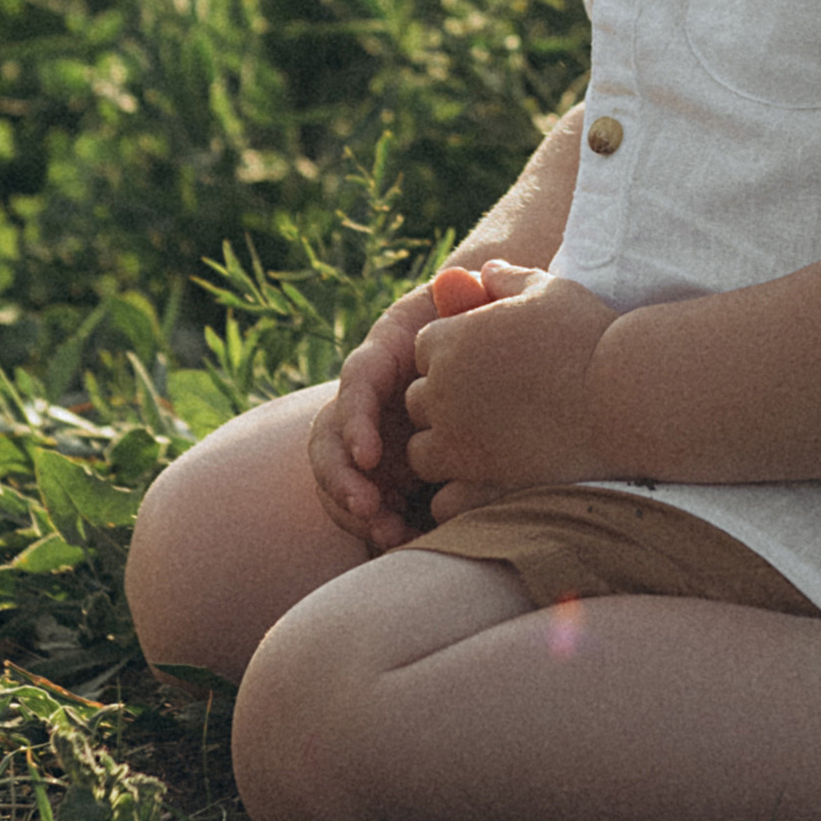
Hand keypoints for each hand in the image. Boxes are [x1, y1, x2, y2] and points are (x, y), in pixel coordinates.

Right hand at [307, 262, 491, 542]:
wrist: (490, 343)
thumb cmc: (484, 317)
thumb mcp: (476, 302)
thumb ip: (466, 296)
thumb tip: (458, 281)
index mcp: (386, 351)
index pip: (355, 381)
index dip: (355, 419)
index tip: (370, 455)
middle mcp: (369, 395)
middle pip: (330, 437)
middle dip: (341, 476)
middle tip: (370, 508)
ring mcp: (373, 432)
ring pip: (342, 474)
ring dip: (356, 507)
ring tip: (391, 532)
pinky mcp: (388, 466)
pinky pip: (369, 498)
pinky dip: (381, 521)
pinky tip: (406, 539)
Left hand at [403, 266, 626, 517]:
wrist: (624, 394)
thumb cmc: (591, 335)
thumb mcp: (548, 291)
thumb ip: (509, 279)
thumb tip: (490, 270)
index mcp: (451, 340)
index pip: (424, 350)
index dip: (452, 356)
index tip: (486, 364)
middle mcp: (443, 390)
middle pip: (418, 401)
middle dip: (446, 403)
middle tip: (491, 406)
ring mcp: (457, 440)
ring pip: (421, 451)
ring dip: (446, 448)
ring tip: (489, 446)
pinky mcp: (480, 481)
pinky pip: (443, 497)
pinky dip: (458, 493)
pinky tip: (490, 480)